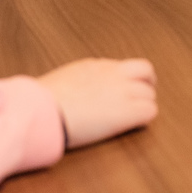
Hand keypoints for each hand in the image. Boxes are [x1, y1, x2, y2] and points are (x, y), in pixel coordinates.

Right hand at [38, 58, 157, 148]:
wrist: (44, 111)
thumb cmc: (42, 101)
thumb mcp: (61, 81)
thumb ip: (74, 81)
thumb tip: (70, 91)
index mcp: (94, 66)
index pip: (121, 67)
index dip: (125, 79)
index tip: (120, 90)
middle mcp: (112, 74)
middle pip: (145, 71)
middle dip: (146, 84)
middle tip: (141, 98)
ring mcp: (121, 91)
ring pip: (149, 93)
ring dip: (145, 103)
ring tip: (136, 117)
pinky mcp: (126, 112)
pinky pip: (149, 111)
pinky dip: (145, 118)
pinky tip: (133, 126)